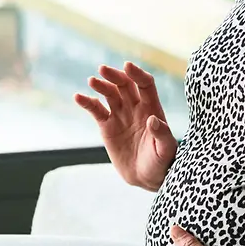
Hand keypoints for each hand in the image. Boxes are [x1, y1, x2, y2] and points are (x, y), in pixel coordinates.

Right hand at [74, 62, 177, 190]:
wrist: (146, 178)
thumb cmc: (161, 163)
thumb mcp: (166, 151)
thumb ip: (163, 135)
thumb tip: (153, 120)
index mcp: (152, 109)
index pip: (145, 84)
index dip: (137, 74)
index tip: (127, 66)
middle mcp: (136, 108)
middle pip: (125, 85)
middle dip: (115, 76)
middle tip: (103, 69)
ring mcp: (120, 115)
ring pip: (110, 94)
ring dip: (101, 85)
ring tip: (92, 81)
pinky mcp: (107, 126)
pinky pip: (96, 110)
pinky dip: (87, 103)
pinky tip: (78, 97)